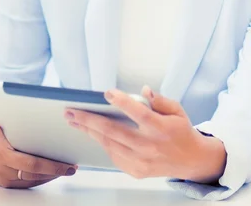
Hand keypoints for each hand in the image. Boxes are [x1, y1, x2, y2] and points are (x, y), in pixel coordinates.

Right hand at [0, 123, 76, 188]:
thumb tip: (42, 128)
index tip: (66, 164)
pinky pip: (27, 184)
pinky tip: (51, 173)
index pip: (31, 164)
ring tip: (65, 169)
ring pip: (33, 181)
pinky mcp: (6, 185)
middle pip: (34, 175)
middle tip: (70, 167)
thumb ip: (16, 130)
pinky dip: (41, 179)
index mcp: (1, 153)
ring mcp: (4, 180)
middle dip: (55, 172)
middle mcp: (2, 169)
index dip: (51, 166)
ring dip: (50, 176)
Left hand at [65, 86, 226, 182]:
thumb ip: (159, 100)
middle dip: (89, 120)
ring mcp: (142, 162)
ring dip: (89, 131)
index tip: (107, 93)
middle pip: (114, 131)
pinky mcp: (137, 171)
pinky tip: (91, 132)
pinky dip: (101, 142)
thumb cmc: (180, 131)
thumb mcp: (177, 111)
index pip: (139, 114)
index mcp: (161, 129)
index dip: (123, 103)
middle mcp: (150, 147)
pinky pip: (113, 155)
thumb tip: (144, 90)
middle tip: (70, 111)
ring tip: (73, 120)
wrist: (191, 161)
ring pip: (109, 144)